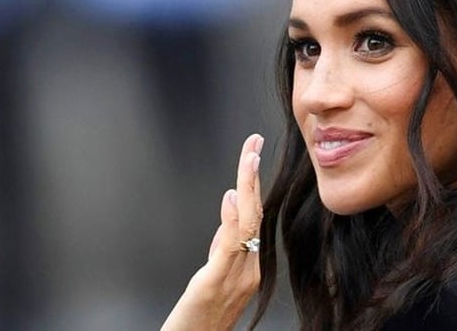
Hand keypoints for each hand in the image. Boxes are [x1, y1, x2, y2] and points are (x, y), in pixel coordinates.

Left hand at [162, 134, 264, 330]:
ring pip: (247, 225)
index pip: (255, 215)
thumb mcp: (214, 272)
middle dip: (253, 175)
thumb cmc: (201, 317)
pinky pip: (229, 247)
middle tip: (252, 143)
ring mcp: (237, 276)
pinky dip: (233, 220)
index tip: (252, 152)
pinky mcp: (217, 283)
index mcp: (250, 265)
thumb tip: (230, 201)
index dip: (255, 182)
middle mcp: (250, 268)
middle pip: (256, 214)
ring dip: (248, 187)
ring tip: (248, 157)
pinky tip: (233, 197)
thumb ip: (224, 240)